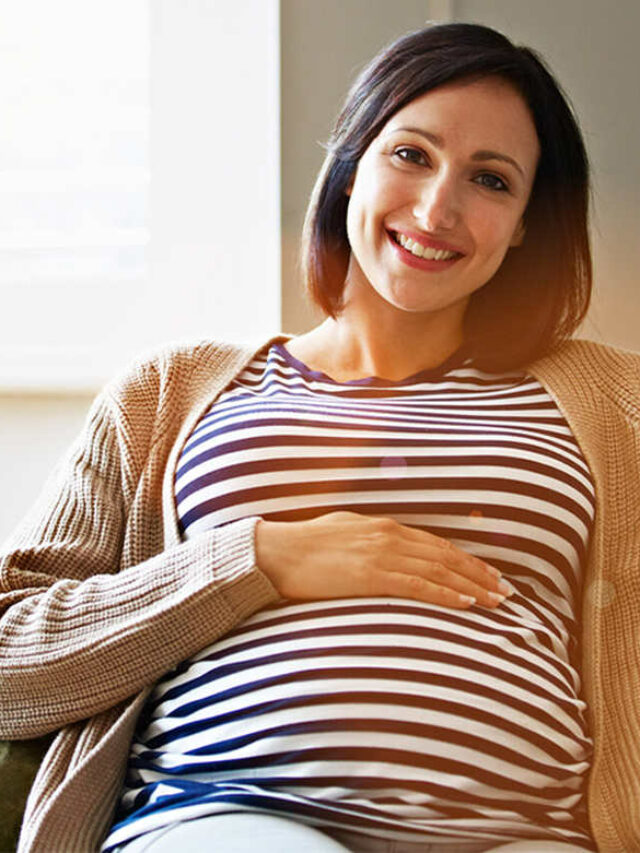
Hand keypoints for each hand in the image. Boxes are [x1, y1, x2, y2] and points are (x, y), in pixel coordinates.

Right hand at [255, 511, 513, 609]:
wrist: (275, 552)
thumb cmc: (304, 546)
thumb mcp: (342, 532)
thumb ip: (369, 540)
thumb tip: (384, 551)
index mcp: (383, 526)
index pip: (435, 543)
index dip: (466, 559)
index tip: (488, 572)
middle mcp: (389, 535)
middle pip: (445, 555)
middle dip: (479, 573)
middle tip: (506, 590)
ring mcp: (381, 554)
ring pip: (439, 570)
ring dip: (472, 586)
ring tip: (496, 600)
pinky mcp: (370, 575)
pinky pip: (417, 585)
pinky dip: (445, 594)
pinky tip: (466, 604)